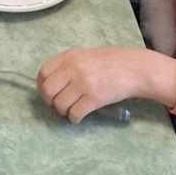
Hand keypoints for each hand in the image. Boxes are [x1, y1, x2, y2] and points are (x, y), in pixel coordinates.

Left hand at [38, 46, 175, 123]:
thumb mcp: (84, 56)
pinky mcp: (95, 98)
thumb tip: (49, 83)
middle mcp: (74, 68)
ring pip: (59, 104)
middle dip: (50, 101)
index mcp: (69, 56)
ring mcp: (84, 83)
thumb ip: (67, 66)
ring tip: (70, 110)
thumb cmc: (108, 62)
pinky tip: (79, 116)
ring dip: (62, 111)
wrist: (134, 68)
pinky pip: (74, 114)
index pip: (43, 73)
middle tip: (58, 104)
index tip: (48, 93)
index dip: (42, 86)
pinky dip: (74, 118)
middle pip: (48, 90)